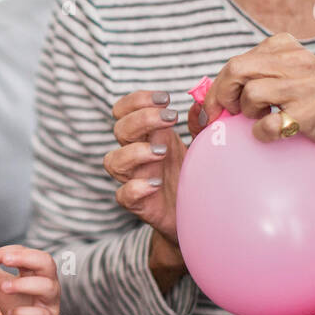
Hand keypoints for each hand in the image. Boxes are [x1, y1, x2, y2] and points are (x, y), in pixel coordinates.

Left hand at [0, 245, 62, 314]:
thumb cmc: (18, 302)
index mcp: (35, 270)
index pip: (26, 252)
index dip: (7, 251)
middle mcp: (47, 282)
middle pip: (46, 262)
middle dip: (25, 258)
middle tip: (5, 261)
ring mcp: (49, 302)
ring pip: (48, 287)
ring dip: (24, 284)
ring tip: (4, 287)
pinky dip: (27, 313)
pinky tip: (11, 313)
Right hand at [107, 90, 187, 246]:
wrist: (201, 216)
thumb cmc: (196, 175)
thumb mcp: (202, 146)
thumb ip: (200, 126)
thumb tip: (200, 105)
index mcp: (150, 136)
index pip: (125, 110)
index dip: (137, 100)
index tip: (164, 99)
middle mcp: (139, 155)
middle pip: (119, 129)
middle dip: (142, 118)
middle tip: (171, 119)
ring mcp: (136, 179)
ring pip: (113, 161)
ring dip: (135, 152)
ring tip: (163, 152)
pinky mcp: (140, 204)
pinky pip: (123, 195)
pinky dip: (135, 188)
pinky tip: (155, 185)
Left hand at [197, 33, 314, 151]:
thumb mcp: (294, 74)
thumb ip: (262, 74)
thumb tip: (217, 94)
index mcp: (286, 49)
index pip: (236, 61)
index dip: (216, 87)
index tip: (210, 108)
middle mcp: (295, 61)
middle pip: (236, 69)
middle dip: (221, 95)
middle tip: (225, 113)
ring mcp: (303, 85)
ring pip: (250, 92)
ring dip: (246, 112)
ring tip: (259, 119)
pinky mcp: (309, 111)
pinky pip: (268, 123)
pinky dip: (262, 133)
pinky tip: (272, 134)